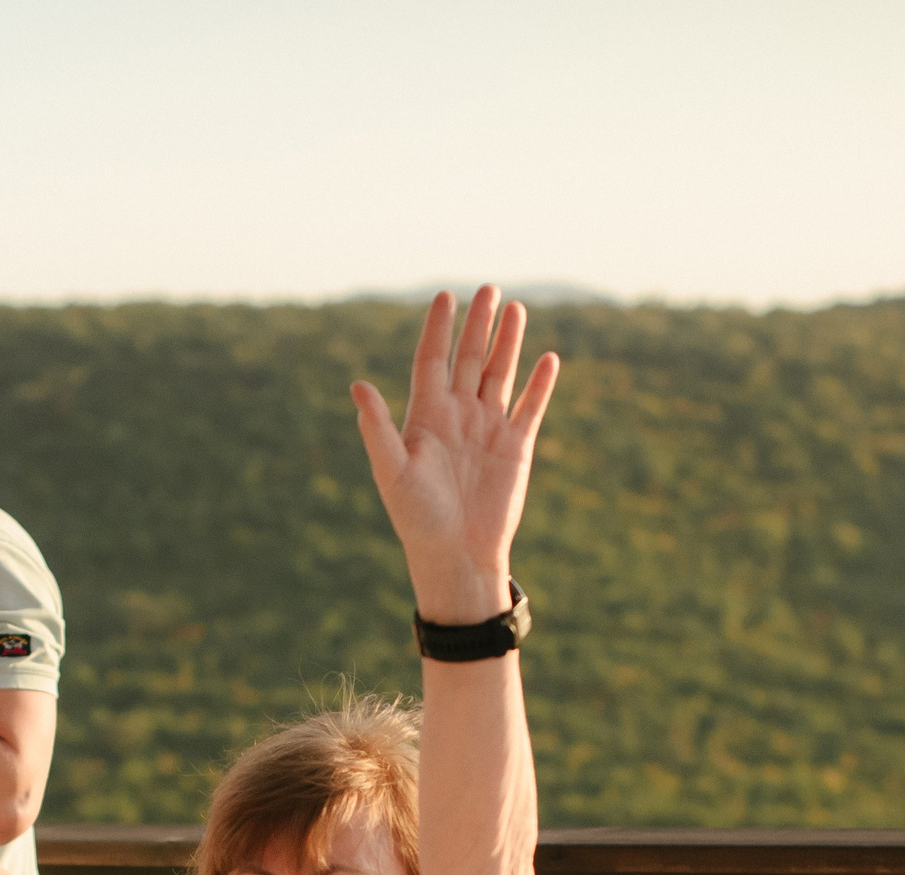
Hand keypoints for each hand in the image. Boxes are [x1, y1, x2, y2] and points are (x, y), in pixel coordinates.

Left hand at [351, 288, 559, 624]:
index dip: (438, 329)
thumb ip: (377, 428)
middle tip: (489, 288)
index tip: (445, 296)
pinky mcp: (516, 447)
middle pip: (469, 359)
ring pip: (500, 374)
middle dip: (478, 324)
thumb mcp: (391, 472)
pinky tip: (548, 357)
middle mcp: (458, 416)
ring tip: (515, 307)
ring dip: (508, 343)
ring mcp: (488, 429)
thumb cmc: (417, 519)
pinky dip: (540, 384)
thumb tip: (357, 385)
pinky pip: (530, 407)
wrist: (456, 555)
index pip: (431, 361)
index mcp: (426, 417)